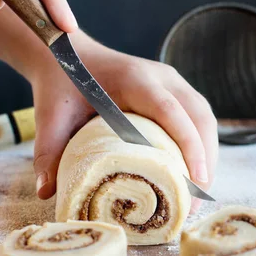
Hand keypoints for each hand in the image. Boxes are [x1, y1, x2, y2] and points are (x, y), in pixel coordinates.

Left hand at [29, 31, 218, 213]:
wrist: (70, 54)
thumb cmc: (63, 84)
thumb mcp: (51, 117)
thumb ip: (48, 152)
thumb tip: (47, 193)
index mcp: (135, 79)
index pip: (171, 111)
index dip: (188, 145)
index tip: (196, 180)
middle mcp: (162, 77)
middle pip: (199, 117)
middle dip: (205, 159)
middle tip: (197, 201)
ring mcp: (173, 82)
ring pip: (204, 118)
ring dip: (208, 154)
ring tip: (199, 193)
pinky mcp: (175, 90)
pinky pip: (199, 117)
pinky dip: (202, 145)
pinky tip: (194, 172)